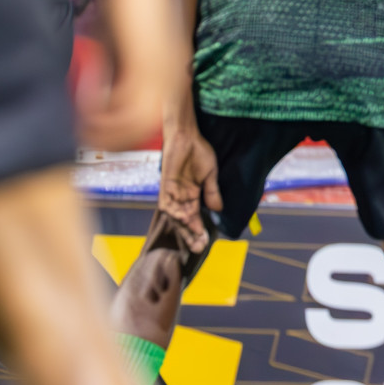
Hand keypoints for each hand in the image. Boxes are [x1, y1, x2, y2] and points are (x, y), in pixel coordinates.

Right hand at [77, 0, 187, 148]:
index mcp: (165, 80)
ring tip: (80, 113)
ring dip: (102, 126)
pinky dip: (100, 105)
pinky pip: (126, 104)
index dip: (114, 133)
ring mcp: (162, 74)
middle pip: (140, 132)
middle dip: (106, 137)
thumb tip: (94, 98)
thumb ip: (111, 72)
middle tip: (80, 128)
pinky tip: (85, 91)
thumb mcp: (118, 44)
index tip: (89, 125)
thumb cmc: (127, 0)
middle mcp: (169, 81)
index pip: (144, 126)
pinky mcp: (149, 62)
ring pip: (135, 124)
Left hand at [158, 121, 222, 253]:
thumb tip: (218, 209)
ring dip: (183, 226)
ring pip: (175, 215)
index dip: (199, 231)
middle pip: (183, 221)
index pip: (195, 218)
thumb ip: (212, 192)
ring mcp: (172, 192)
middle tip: (198, 248)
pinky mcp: (165, 185)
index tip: (206, 243)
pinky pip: (167, 202)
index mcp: (192, 196)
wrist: (186, 137)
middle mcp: (181, 197)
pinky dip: (173, 211)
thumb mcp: (210, 175)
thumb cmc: (199, 152)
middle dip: (190, 235)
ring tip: (193, 236)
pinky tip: (182, 218)